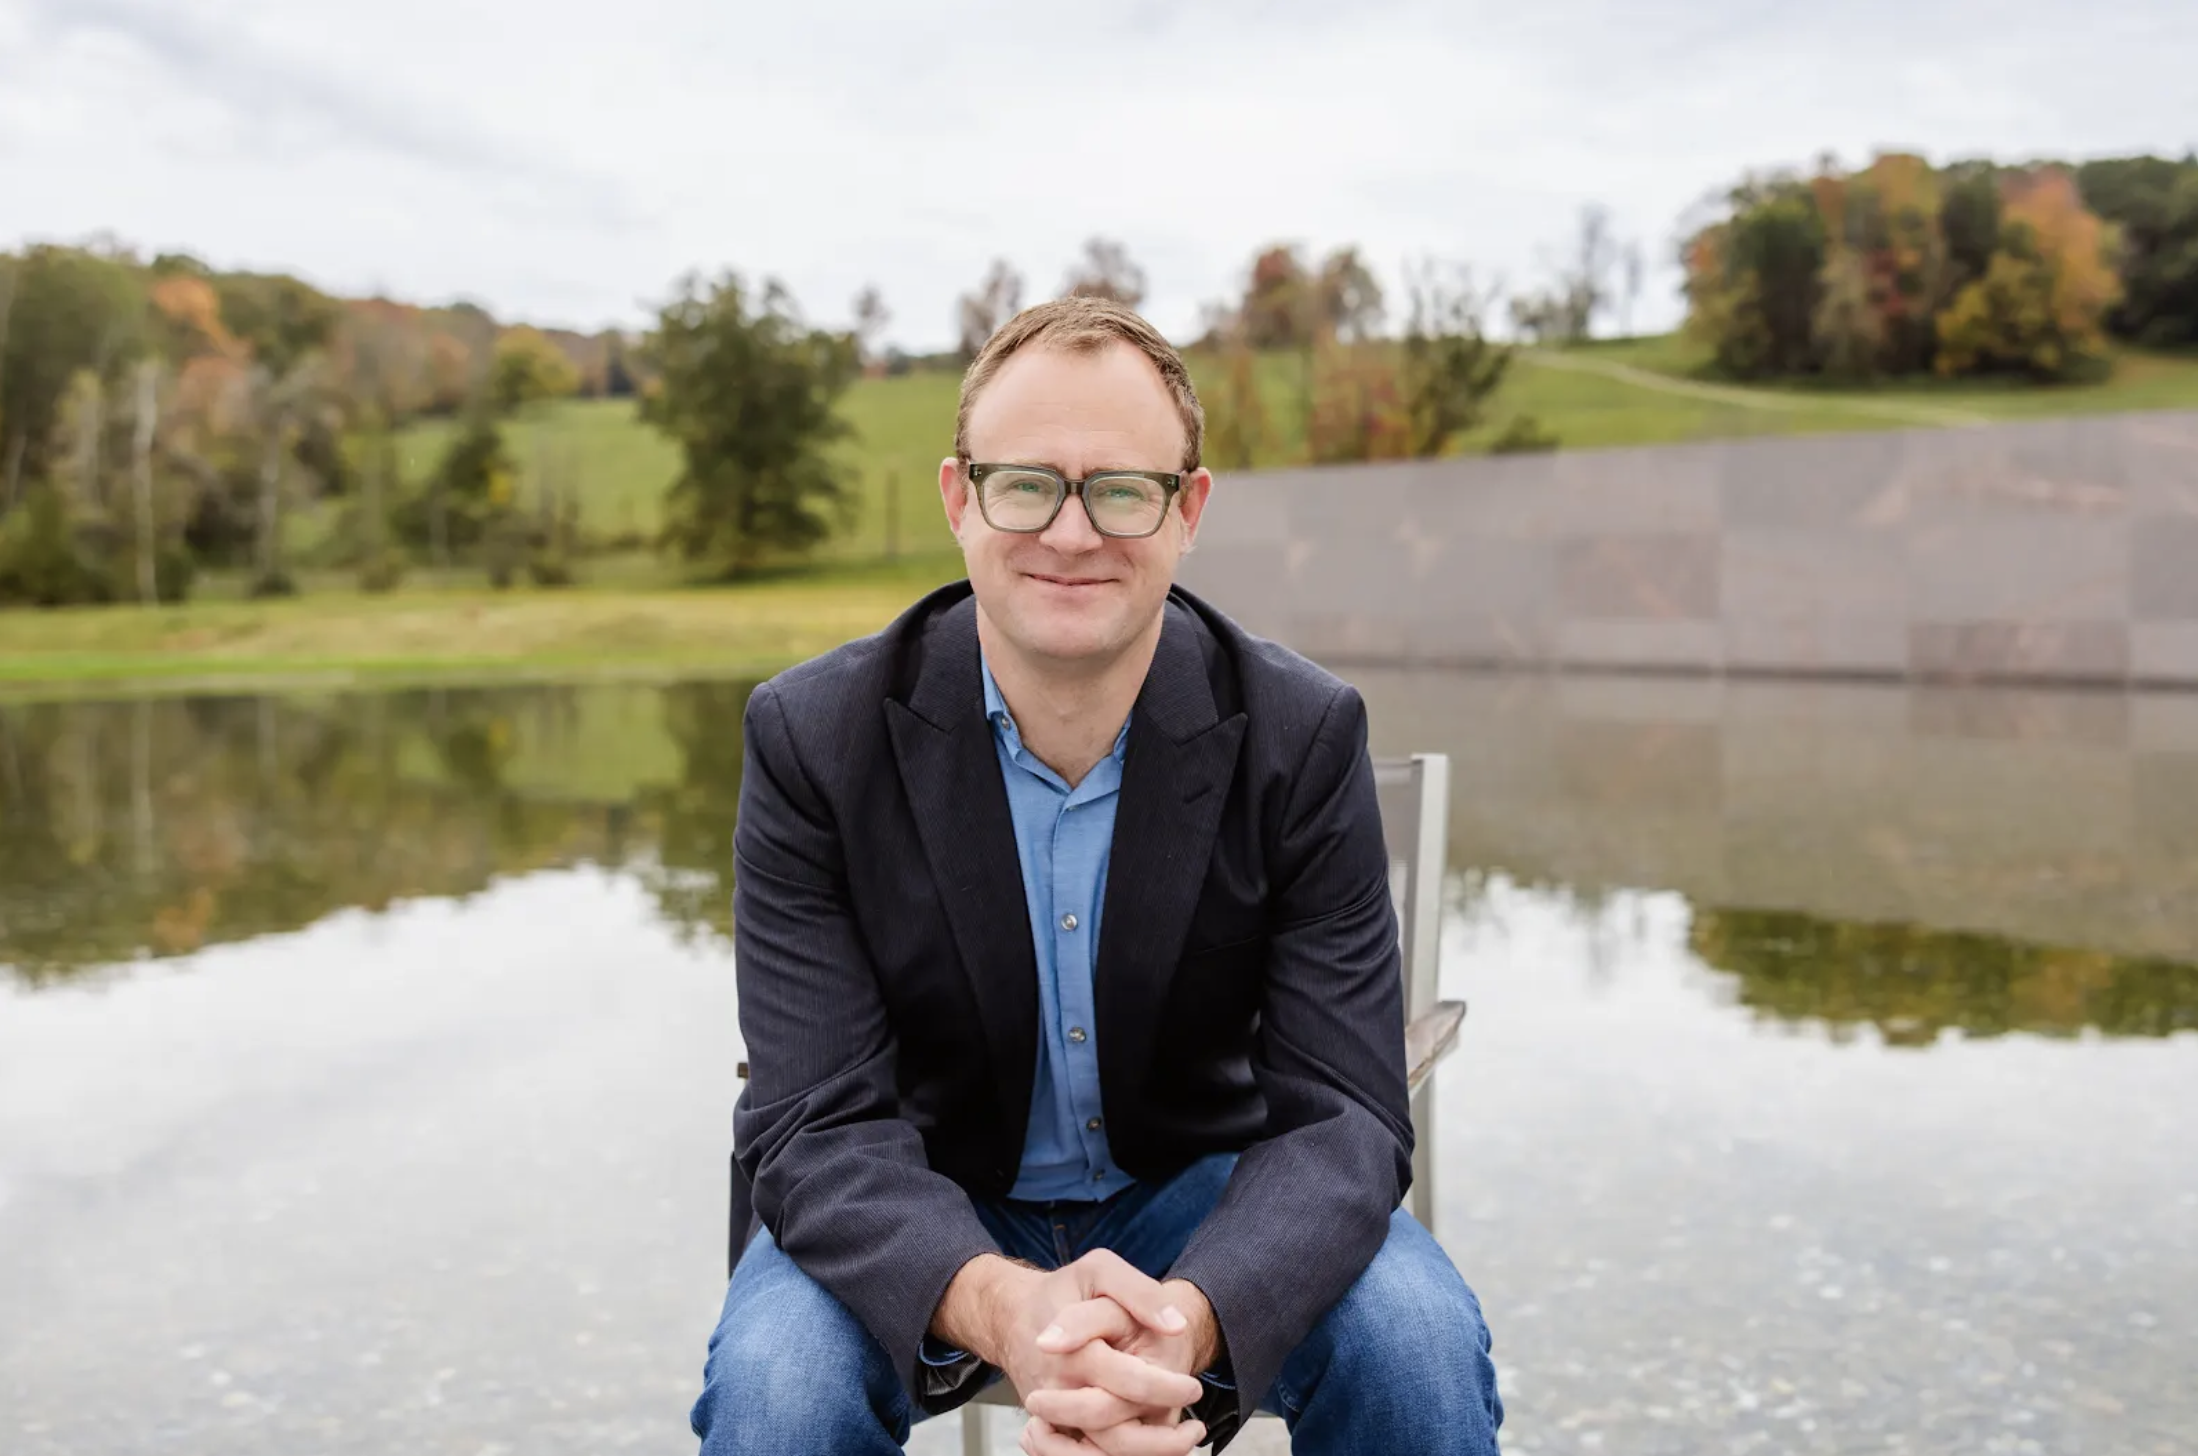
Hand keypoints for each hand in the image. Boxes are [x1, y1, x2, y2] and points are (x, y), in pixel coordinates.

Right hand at [1021, 1280, 1218, 1453]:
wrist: (1013, 1317)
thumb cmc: (1062, 1292)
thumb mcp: (1100, 1269)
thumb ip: (1140, 1292)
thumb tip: (1175, 1325)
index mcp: (1073, 1353)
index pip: (1126, 1382)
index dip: (1167, 1389)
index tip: (1194, 1387)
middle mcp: (1058, 1393)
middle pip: (1112, 1434)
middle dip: (1160, 1440)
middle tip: (1195, 1428)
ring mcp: (1052, 1417)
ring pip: (1097, 1455)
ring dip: (1143, 1453)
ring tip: (1181, 1441)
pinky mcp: (1052, 1430)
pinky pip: (1083, 1455)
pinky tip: (1148, 1445)